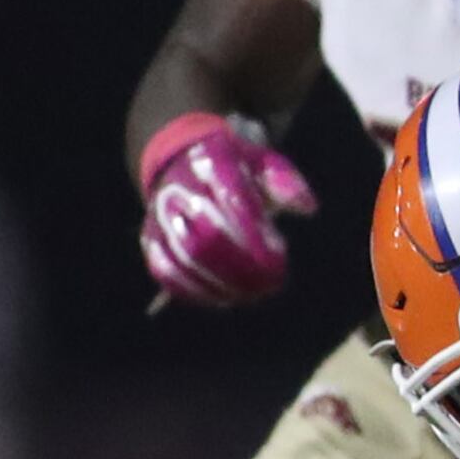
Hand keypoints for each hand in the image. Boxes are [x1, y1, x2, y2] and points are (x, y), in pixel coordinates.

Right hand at [136, 111, 314, 309]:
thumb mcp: (263, 161)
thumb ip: (285, 181)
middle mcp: (178, 190)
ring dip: (223, 283)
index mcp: (210, 163)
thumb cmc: (235, 167)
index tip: (279, 257)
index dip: (255, 235)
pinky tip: (225, 297)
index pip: (233, 202)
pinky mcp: (151, 239)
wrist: (179, 163)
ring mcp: (160, 216)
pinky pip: (165, 270)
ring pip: (186, 258)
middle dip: (242, 267)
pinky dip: (195, 290)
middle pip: (207, 238)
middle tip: (271, 283)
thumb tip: (308, 207)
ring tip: (253, 293)